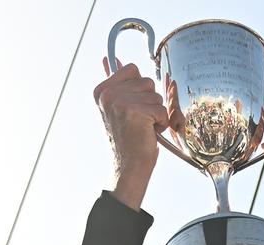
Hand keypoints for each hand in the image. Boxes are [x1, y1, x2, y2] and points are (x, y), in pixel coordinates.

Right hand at [94, 61, 168, 210]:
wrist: (128, 168)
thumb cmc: (128, 140)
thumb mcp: (117, 108)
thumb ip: (115, 84)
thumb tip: (108, 58)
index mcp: (101, 90)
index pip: (132, 69)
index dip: (140, 90)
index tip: (131, 109)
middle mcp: (109, 94)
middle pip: (147, 81)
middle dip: (150, 102)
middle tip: (138, 122)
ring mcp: (121, 102)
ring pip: (156, 95)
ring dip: (156, 113)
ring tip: (143, 128)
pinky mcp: (136, 112)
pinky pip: (161, 109)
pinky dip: (161, 123)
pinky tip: (149, 134)